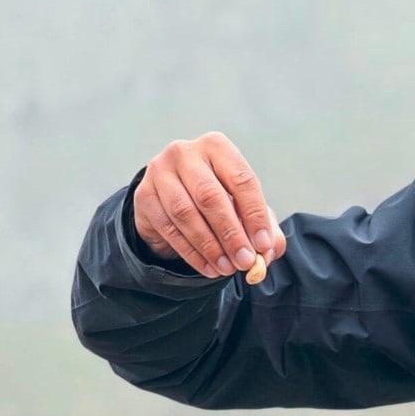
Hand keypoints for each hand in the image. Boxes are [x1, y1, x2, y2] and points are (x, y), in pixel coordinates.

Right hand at [132, 132, 285, 276]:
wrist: (171, 199)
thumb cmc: (216, 199)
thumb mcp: (243, 207)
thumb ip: (263, 227)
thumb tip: (270, 250)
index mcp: (216, 146)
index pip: (241, 180)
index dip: (255, 215)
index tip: (263, 245)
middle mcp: (185, 153)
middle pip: (210, 196)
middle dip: (231, 234)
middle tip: (245, 262)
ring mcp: (159, 172)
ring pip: (186, 213)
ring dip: (210, 246)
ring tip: (227, 269)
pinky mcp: (144, 195)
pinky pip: (168, 228)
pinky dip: (191, 253)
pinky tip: (208, 267)